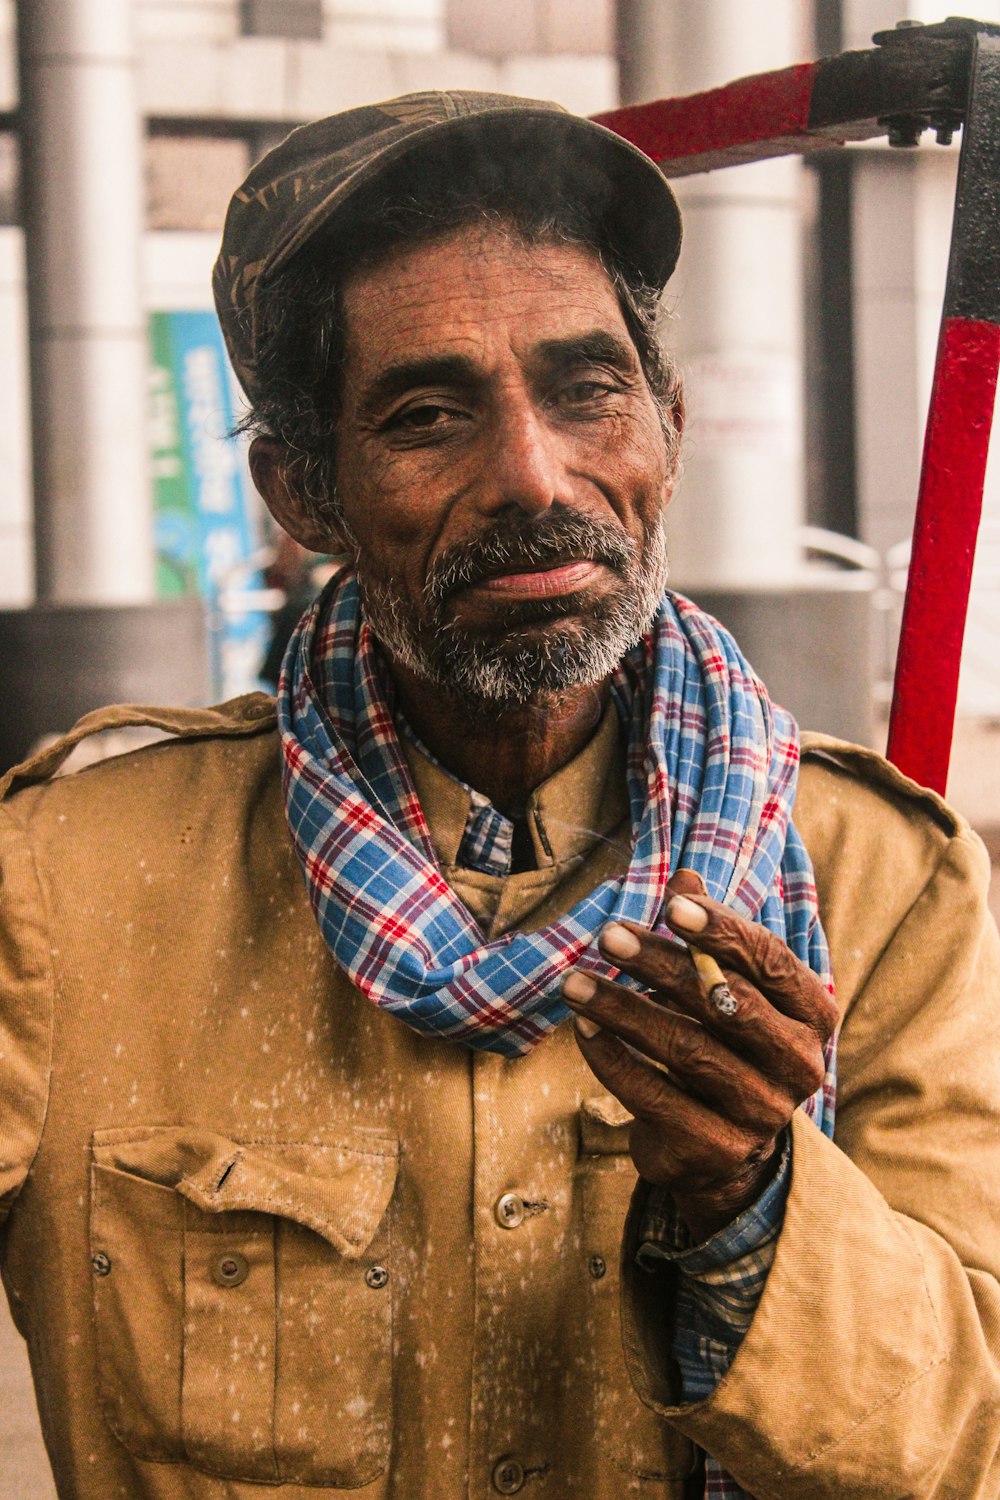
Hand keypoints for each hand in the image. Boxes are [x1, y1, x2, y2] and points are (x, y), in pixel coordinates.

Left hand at [562, 872, 838, 1241]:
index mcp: (812, 1015)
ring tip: (574, 982)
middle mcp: (798, 1065)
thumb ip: (708, 936)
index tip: (671, 907)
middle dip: (660, 965)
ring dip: (621, 1009)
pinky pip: (654, 1095)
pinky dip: (612, 1059)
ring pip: (685, 1049)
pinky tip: (583, 1030)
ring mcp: (761, 1112)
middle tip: (607, 935)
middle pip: (724, 1003)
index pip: (771, 961)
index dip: (722, 931)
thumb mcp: (726, 987)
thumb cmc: (725, 1044)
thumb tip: (684, 877)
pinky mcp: (716, 1148)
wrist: (724, 1148)